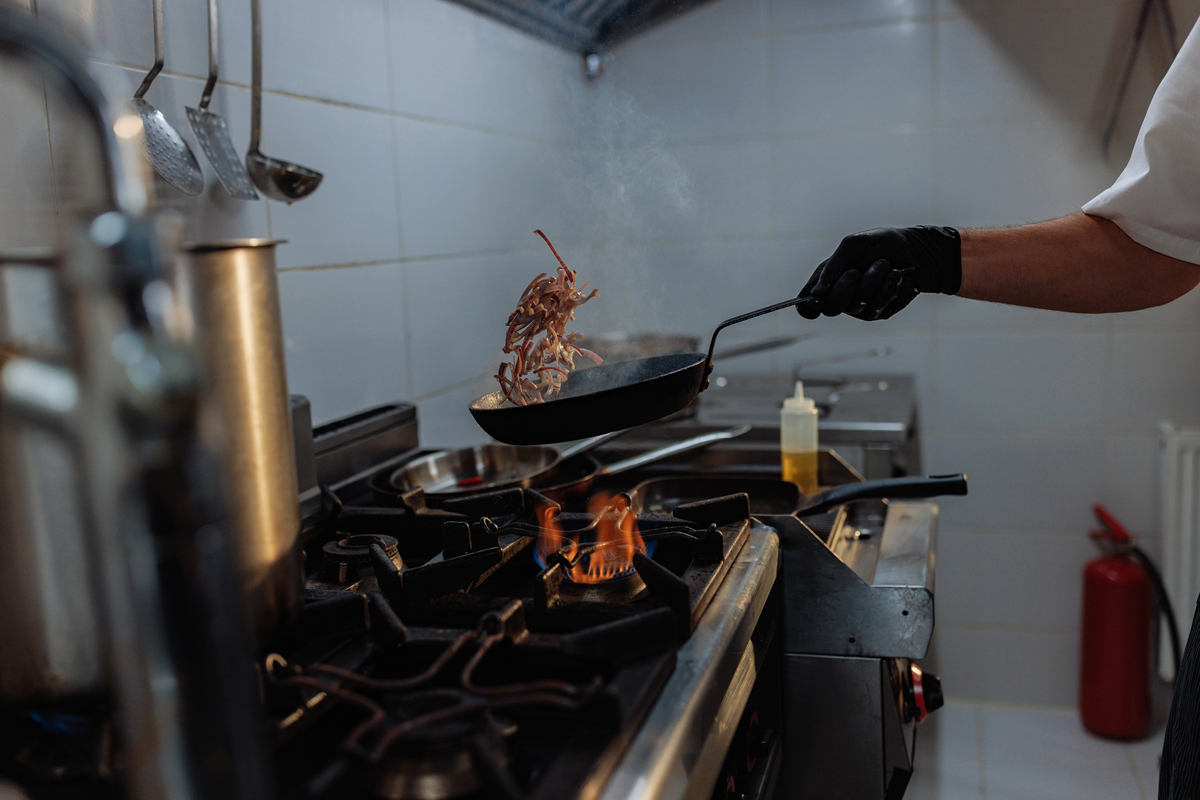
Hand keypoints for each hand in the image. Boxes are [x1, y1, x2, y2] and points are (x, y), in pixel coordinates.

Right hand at [795, 226, 961, 319]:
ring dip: (871, 282)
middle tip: (857, 270)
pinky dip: (886, 288)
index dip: (807, 307)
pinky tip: (894, 276)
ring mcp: (858, 307)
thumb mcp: (853, 245)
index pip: (806, 305)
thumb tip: (817, 294)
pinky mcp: (877, 312)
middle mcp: (839, 297)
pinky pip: (875, 307)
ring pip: (855, 307)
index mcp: (825, 281)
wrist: (914, 251)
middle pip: (830, 308)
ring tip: (884, 265)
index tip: (818, 299)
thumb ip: (833, 267)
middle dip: (845, 287)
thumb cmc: (880, 245)